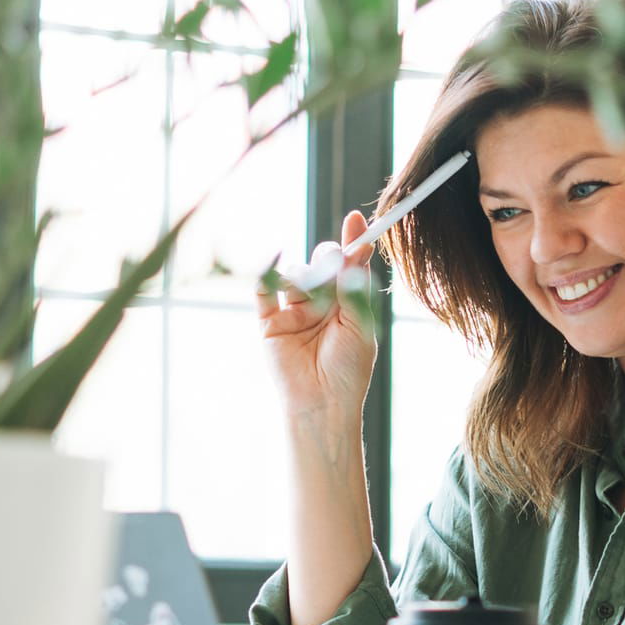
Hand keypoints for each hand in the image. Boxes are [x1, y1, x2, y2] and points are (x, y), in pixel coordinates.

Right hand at [257, 209, 376, 422]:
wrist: (322, 404)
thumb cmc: (348, 369)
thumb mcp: (359, 323)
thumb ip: (355, 285)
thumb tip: (358, 247)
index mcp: (346, 304)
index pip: (348, 266)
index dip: (353, 242)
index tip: (358, 221)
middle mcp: (320, 305)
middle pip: (320, 264)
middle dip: (327, 260)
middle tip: (333, 267)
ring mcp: (293, 312)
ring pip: (296, 275)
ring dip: (305, 277)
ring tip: (312, 296)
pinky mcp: (270, 323)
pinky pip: (264, 292)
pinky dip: (267, 274)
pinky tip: (275, 263)